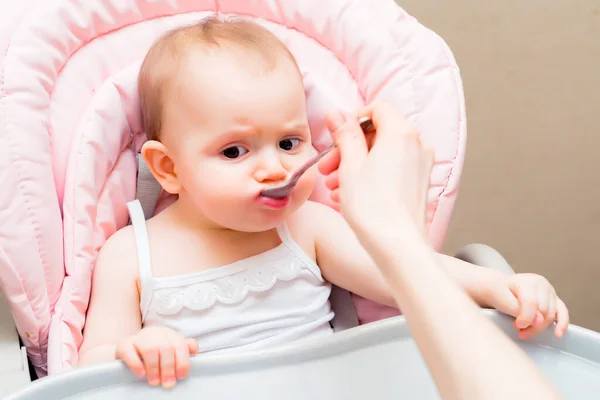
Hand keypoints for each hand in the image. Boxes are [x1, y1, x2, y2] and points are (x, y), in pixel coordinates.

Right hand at [115, 326, 198, 387]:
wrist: (131, 346)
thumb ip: (184, 348)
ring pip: (150, 349)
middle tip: (168, 383)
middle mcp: (155, 333)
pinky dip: (136, 364)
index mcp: (169, 334)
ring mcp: (139, 338)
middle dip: (168, 368)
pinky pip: (129, 352)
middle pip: (165, 348)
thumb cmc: (156, 349)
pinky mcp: (124, 345)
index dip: (182, 361)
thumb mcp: (171, 347)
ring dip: (154, 368)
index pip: (179, 345)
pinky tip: (141, 373)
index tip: (181, 376)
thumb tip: (194, 350)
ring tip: (155, 381)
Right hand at [318, 102, 433, 236]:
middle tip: (328, 169)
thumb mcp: (350, 165)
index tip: (337, 139)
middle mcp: (417, 145)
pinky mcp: (420, 185)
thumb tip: (335, 112)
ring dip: (356, 165)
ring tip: (334, 187)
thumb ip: (344, 135)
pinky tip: (349, 196)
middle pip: (378, 134)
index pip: (377, 109)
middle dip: (350, 148)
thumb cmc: (372, 207)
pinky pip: (392, 171)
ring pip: (383, 155)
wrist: (397, 246)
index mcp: (400, 133)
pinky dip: (371, 177)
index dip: (353, 121)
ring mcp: (421, 166)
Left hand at [484, 273, 568, 339]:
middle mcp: (542, 284)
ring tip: (525, 331)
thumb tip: (539, 321)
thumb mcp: (503, 301)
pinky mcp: (554, 299)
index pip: (532, 303)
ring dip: (539, 328)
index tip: (517, 326)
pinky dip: (561, 324)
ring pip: (551, 315)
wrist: (499, 288)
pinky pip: (562, 312)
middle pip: (543, 311)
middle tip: (518, 329)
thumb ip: (520, 311)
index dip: (525, 317)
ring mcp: (549, 291)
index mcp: (528, 281)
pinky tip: (558, 334)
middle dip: (531, 325)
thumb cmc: (500, 293)